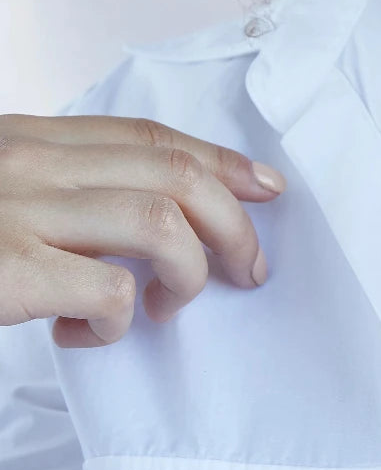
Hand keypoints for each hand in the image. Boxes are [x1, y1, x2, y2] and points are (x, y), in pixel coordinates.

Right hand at [0, 113, 286, 347]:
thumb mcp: (2, 188)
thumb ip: (66, 187)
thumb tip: (162, 218)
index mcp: (32, 139)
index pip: (150, 137)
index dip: (220, 162)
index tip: (265, 187)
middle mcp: (32, 162)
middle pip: (176, 175)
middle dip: (233, 226)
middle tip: (248, 270)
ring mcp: (21, 212)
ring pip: (161, 222)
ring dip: (188, 273)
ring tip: (166, 305)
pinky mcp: (10, 271)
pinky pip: (109, 290)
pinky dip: (118, 320)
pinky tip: (91, 331)